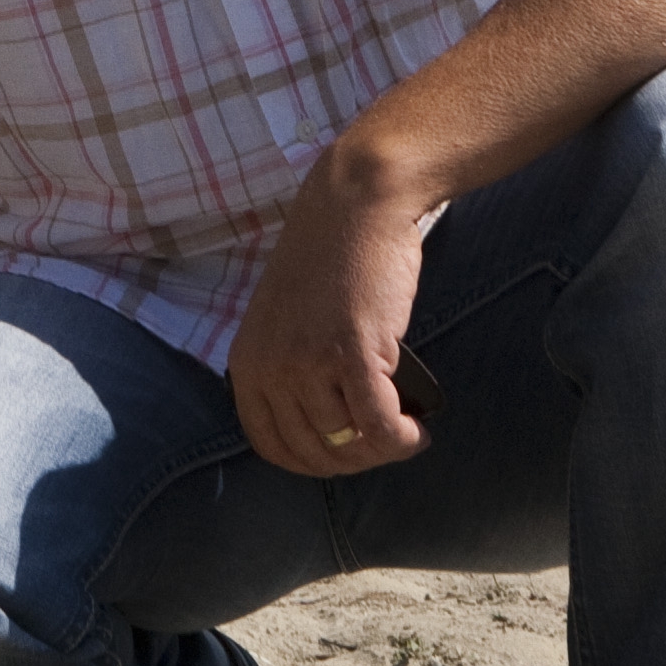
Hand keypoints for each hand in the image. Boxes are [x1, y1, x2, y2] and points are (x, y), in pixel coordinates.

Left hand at [225, 156, 429, 478]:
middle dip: (355, 460)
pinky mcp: (351, 352)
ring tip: (406, 432)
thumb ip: (292, 368)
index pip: (272, 446)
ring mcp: (307, 362)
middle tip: (385, 444)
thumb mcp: (287, 319)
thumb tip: (330, 430)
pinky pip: (378, 426)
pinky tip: (417, 431)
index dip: (316, 462)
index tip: (347, 455)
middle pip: (314, 452)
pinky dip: (402, 440)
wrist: (356, 203)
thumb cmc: (333, 257)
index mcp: (247, 362)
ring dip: (384, 449)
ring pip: (348, 444)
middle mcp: (270, 367)